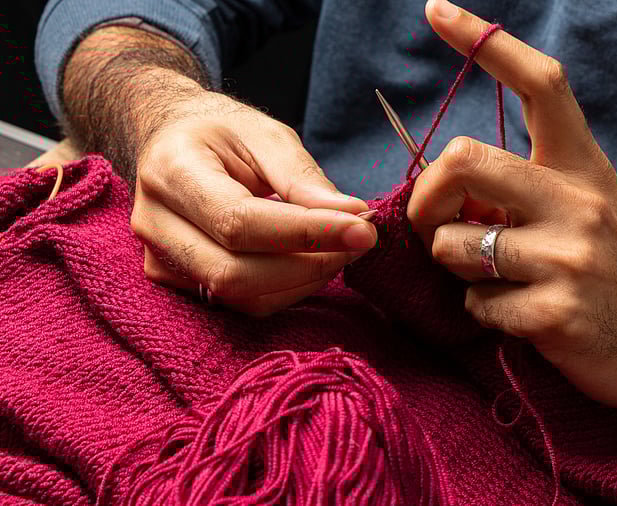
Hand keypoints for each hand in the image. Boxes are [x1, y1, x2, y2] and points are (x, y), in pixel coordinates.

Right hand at [130, 89, 376, 315]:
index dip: (306, 233)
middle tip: (360, 240)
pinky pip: (243, 303)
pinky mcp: (179, 284)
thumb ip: (304, 177)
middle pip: (235, 273)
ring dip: (306, 279)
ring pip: (242, 297)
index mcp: (172, 172)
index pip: (239, 222)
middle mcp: (156, 223)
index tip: (361, 228)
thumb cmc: (221, 134)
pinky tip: (314, 260)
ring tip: (341, 246)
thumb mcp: (265, 135)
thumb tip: (353, 216)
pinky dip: (289, 287)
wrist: (172, 144)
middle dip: (310, 264)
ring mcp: (161, 261)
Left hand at [410, 0, 616, 413]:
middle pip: (463, 159)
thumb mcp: (589, 209)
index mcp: (583, 165)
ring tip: (496, 280)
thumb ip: (528, 188)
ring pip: (454, 244)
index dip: (484, 41)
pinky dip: (483, 313)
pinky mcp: (557, 312)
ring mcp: (569, 256)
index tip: (437, 9)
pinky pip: (477, 304)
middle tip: (436, 225)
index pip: (540, 82)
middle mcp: (577, 199)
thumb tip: (451, 185)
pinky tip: (521, 318)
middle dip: (426, 198)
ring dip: (456, 267)